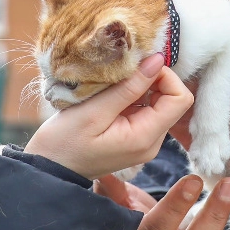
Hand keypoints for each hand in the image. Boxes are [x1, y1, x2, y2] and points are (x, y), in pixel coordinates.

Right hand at [25, 55, 192, 179]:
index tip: (136, 67)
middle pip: (172, 99)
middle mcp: (152, 142)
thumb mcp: (94, 110)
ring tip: (111, 83)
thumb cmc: (64, 142)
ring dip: (139, 86)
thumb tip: (157, 60)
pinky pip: (144, 109)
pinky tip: (109, 93)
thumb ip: (128, 87)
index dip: (165, 76)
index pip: (180, 99)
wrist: (48, 169)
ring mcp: (143, 141)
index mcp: (145, 137)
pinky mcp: (133, 137)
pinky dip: (131, 95)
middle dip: (151, 79)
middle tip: (121, 72)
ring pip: (158, 101)